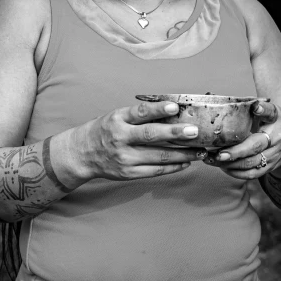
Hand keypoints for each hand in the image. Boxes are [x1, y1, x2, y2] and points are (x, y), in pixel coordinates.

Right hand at [73, 100, 207, 181]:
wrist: (81, 154)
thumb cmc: (104, 130)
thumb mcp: (116, 116)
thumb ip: (138, 115)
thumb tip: (171, 111)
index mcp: (117, 119)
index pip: (140, 112)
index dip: (158, 109)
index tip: (175, 107)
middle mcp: (120, 138)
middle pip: (151, 135)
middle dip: (175, 134)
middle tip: (195, 131)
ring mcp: (124, 158)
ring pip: (158, 156)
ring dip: (182, 154)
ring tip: (199, 150)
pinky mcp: (128, 173)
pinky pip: (155, 171)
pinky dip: (173, 167)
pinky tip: (186, 162)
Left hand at [202, 100, 280, 179]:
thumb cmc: (274, 124)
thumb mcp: (269, 111)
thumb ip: (251, 106)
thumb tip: (218, 97)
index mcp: (275, 120)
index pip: (270, 113)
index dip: (263, 110)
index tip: (255, 107)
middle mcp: (275, 140)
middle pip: (255, 146)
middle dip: (235, 152)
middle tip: (218, 154)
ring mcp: (272, 156)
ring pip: (250, 164)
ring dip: (230, 164)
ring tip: (213, 160)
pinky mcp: (268, 168)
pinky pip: (251, 174)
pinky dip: (235, 172)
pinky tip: (222, 167)